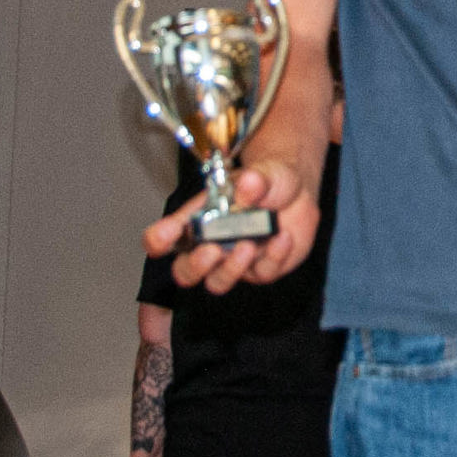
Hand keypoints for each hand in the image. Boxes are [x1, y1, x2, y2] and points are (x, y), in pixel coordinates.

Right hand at [143, 158, 320, 295]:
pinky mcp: (262, 270)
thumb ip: (255, 180)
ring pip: (218, 282)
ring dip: (231, 269)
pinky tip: (283, 237)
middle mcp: (210, 244)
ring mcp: (234, 261)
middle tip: (212, 250)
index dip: (158, 240)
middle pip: (185, 272)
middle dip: (194, 266)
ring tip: (249, 245)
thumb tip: (247, 185)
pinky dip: (273, 257)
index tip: (165, 234)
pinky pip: (262, 273)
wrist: (298, 190)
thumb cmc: (266, 182)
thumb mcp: (263, 173)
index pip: (164, 238)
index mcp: (197, 219)